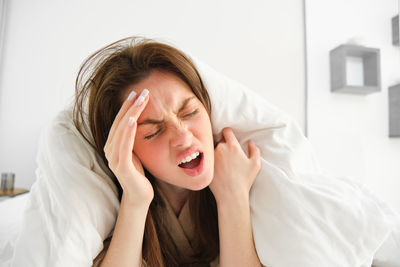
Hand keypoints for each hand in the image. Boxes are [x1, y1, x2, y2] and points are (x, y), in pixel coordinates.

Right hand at [104, 89, 153, 205]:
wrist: (139, 195)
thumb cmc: (138, 173)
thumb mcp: (135, 151)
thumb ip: (132, 138)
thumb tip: (138, 120)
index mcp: (112, 145)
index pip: (119, 121)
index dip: (127, 106)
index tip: (137, 93)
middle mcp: (109, 149)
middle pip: (120, 123)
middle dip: (130, 106)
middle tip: (142, 91)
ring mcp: (113, 158)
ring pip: (122, 131)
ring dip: (131, 113)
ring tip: (140, 100)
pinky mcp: (121, 166)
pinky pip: (124, 145)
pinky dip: (128, 131)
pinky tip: (134, 120)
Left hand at [209, 127, 260, 203]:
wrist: (231, 194)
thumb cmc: (244, 180)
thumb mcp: (256, 164)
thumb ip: (254, 150)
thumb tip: (250, 143)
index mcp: (232, 146)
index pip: (226, 131)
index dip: (228, 133)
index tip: (229, 137)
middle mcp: (220, 149)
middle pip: (220, 141)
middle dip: (224, 145)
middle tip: (228, 155)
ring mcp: (211, 157)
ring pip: (213, 150)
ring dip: (217, 154)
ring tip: (223, 164)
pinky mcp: (205, 165)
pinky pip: (208, 159)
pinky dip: (211, 161)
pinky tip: (217, 169)